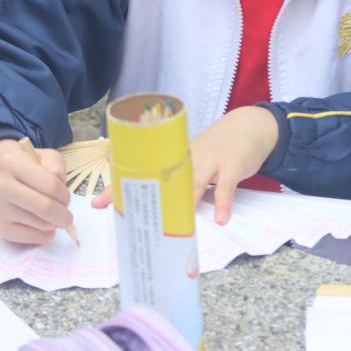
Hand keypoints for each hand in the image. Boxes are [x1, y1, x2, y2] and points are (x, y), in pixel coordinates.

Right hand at [0, 138, 73, 243]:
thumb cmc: (26, 165)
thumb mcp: (45, 156)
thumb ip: (57, 167)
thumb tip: (60, 187)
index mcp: (11, 162)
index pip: (50, 185)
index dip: (64, 195)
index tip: (66, 198)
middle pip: (44, 208)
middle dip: (63, 215)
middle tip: (67, 216)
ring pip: (41, 224)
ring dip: (54, 223)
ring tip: (51, 214)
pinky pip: (31, 238)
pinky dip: (44, 235)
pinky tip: (43, 224)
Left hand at [90, 107, 279, 223]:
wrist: (251, 125)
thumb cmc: (218, 147)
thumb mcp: (194, 156)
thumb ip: (179, 177)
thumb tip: (157, 204)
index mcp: (175, 157)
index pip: (143, 172)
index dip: (121, 186)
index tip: (99, 203)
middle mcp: (189, 157)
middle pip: (163, 178)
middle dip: (145, 197)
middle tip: (129, 216)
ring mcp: (212, 160)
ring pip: (193, 182)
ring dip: (183, 202)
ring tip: (173, 225)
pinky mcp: (233, 165)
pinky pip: (226, 186)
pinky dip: (223, 203)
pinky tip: (221, 219)